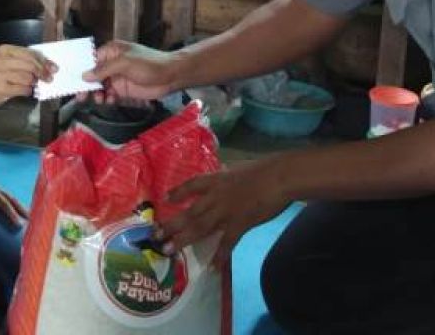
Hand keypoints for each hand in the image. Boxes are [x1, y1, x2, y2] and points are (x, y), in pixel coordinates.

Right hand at [0, 44, 54, 107]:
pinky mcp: (1, 88)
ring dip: (33, 83)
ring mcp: (1, 74)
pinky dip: (28, 91)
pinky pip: (23, 89)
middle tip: (49, 78)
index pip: (30, 53)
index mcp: (5, 50)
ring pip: (28, 77)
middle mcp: (2, 60)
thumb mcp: (3, 61)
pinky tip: (26, 91)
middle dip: (43, 72)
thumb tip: (45, 65)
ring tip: (32, 85)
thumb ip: (21, 60)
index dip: (44, 61)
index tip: (53, 67)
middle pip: (31, 65)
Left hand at [0, 161, 28, 227]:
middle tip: (31, 219)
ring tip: (26, 213)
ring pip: (9, 195)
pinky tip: (11, 205)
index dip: (12, 214)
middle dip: (21, 209)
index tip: (20, 224)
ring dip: (18, 204)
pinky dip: (11, 201)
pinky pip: (4, 194)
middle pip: (11, 198)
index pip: (3, 203)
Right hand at [83, 40, 178, 101]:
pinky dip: (107, 98)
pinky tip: (110, 100)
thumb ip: (104, 69)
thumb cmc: (149, 64)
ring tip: (99, 99)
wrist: (170, 76)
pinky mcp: (124, 89)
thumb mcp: (124, 63)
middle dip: (87, 86)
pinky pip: (110, 94)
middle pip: (94, 75)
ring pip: (100, 86)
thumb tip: (85, 76)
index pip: (91, 60)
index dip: (82, 70)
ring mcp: (118, 76)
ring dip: (97, 94)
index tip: (73, 81)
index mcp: (111, 51)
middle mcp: (112, 63)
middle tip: (81, 97)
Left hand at [156, 158, 288, 270]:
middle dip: (172, 224)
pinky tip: (212, 267)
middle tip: (156, 235)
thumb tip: (223, 171)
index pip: (192, 185)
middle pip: (190, 212)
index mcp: (216, 180)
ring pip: (200, 227)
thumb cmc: (262, 169)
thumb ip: (228, 174)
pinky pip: (227, 243)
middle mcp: (215, 197)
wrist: (278, 177)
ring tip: (169, 250)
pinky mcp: (240, 224)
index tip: (165, 199)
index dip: (178, 192)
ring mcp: (226, 212)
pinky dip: (220, 256)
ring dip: (184, 239)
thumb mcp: (238, 168)